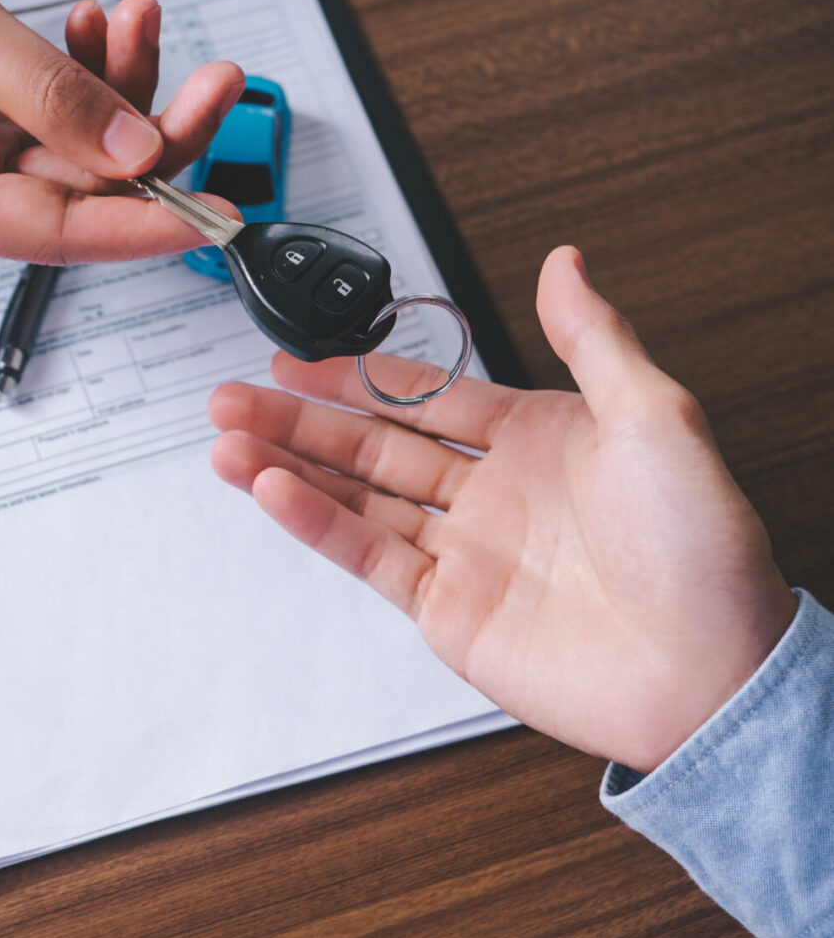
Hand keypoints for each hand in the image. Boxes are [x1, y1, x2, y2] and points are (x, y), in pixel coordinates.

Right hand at [0, 0, 244, 261]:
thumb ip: (51, 94)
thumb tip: (137, 151)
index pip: (61, 236)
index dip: (150, 224)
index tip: (220, 213)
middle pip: (79, 194)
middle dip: (149, 128)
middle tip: (214, 77)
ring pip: (73, 156)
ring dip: (117, 91)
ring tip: (134, 19)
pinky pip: (48, 129)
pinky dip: (80, 82)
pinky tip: (92, 30)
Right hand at [209, 246, 796, 772]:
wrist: (712, 675)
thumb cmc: (705, 549)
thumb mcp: (656, 416)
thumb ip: (593, 337)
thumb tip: (564, 263)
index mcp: (537, 438)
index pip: (419, 395)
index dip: (353, 375)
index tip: (294, 360)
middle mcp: (492, 492)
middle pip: (370, 443)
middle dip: (296, 418)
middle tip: (231, 397)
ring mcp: (465, 552)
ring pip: (355, 497)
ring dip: (288, 467)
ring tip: (224, 441)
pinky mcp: (448, 610)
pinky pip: (368, 554)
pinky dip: (315, 522)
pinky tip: (271, 492)